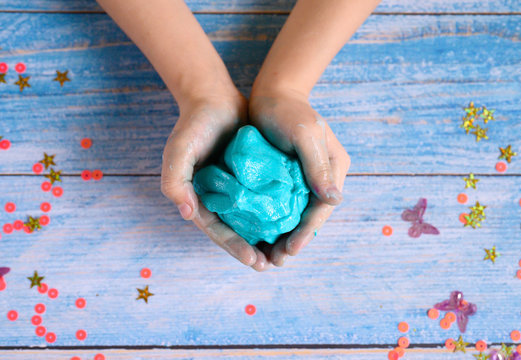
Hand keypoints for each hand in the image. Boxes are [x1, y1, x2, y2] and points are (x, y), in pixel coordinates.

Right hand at [161, 92, 274, 271]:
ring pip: (253, 220)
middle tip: (274, 265)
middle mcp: (219, 199)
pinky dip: (276, 212)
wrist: (214, 98)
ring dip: (268, 238)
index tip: (255, 261)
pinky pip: (265, 199)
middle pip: (238, 232)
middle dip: (254, 251)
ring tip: (286, 252)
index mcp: (200, 200)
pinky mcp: (252, 177)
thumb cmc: (194, 126)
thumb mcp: (178, 152)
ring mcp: (237, 189)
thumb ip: (174, 182)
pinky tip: (293, 221)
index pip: (218, 231)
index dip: (235, 248)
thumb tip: (187, 214)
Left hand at [249, 87, 350, 266]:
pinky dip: (273, 222)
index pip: (322, 208)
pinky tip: (259, 236)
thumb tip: (333, 201)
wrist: (270, 94)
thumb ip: (317, 165)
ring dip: (283, 237)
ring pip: (295, 215)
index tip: (292, 250)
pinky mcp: (286, 178)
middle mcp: (322, 177)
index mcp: (334, 168)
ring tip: (267, 258)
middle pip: (309, 216)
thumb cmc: (288, 110)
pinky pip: (282, 205)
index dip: (308, 231)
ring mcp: (304, 179)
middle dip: (295, 240)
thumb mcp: (305, 134)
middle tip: (276, 261)